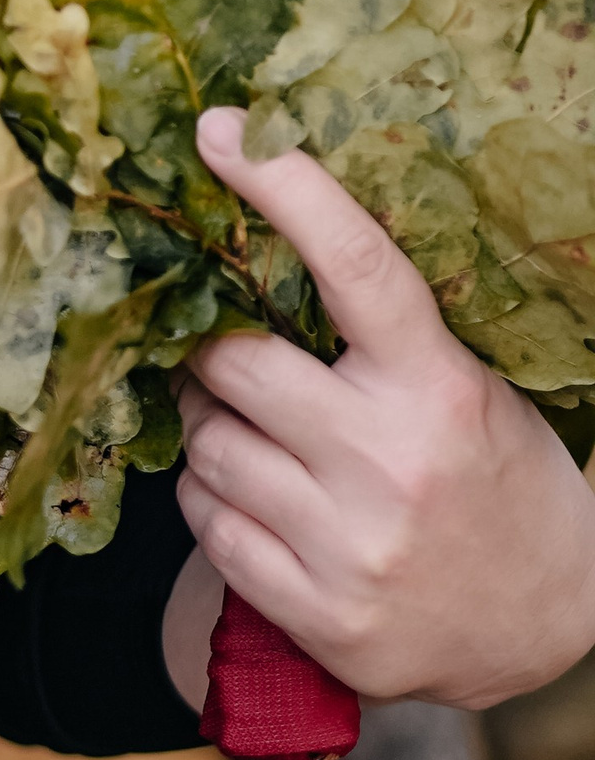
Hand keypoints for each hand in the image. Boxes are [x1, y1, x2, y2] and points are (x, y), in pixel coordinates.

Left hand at [174, 106, 594, 710]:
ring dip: (207, 427)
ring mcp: (352, 545)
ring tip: (246, 431)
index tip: (221, 133)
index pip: (355, 265)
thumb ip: (384, 336)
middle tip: (214, 348)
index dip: (283, 188)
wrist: (552, 626)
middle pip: (235, 363)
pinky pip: (208, 527)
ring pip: (208, 448)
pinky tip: (252, 499)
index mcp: (439, 388)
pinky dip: (212, 501)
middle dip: (208, 348)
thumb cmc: (497, 483)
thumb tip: (267, 237)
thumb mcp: (469, 390)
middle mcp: (391, 463)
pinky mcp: (320, 615)